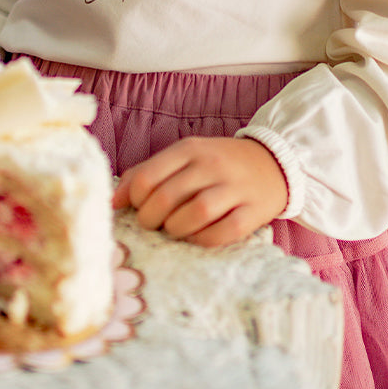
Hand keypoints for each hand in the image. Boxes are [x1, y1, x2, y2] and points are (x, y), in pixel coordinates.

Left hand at [112, 136, 287, 246]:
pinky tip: (196, 237)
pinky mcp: (253, 212)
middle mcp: (212, 165)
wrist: (274, 163)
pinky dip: (203, 239)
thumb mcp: (183, 156)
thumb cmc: (217, 164)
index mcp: (189, 149)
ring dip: (176, 229)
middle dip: (151, 219)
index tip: (138, 207)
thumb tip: (113, 200)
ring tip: (173, 230)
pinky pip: (223, 231)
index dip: (135, 200)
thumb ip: (147, 172)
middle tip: (152, 224)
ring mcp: (234, 188)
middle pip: (168, 197)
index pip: (147, 177)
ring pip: (196, 213)